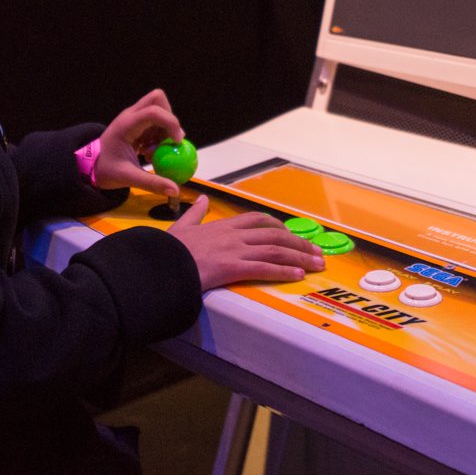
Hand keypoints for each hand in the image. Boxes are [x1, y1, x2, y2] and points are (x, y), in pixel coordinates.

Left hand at [91, 88, 183, 196]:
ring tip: (156, 150)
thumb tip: (175, 190)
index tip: (177, 142)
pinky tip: (150, 152)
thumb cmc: (106, 170)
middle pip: (157, 99)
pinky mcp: (136, 124)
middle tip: (171, 140)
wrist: (89, 166)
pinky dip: (159, 134)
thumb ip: (152, 183)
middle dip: (170, 117)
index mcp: (126, 125)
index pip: (153, 111)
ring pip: (159, 109)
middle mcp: (130, 116)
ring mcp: (133, 118)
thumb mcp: (128, 178)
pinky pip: (155, 122)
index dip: (170, 123)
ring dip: (165, 128)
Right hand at [168, 196, 325, 288]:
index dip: (279, 227)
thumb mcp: (182, 225)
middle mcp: (234, 235)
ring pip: (275, 250)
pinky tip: (298, 275)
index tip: (292, 234)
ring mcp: (235, 250)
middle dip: (299, 244)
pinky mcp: (233, 267)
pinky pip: (264, 268)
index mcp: (223, 225)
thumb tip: (202, 199)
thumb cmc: (168, 249)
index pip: (258, 220)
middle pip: (275, 235)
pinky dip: (284, 271)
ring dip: (300, 257)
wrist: (159, 264)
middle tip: (316, 252)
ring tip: (317, 264)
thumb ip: (195, 213)